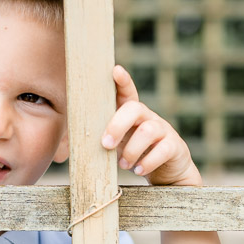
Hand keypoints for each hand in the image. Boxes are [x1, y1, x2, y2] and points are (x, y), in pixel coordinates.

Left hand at [101, 65, 201, 185]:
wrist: (167, 173)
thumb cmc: (136, 155)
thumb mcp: (119, 144)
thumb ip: (103, 138)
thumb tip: (69, 142)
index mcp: (133, 115)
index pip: (127, 93)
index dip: (123, 82)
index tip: (115, 71)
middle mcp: (149, 117)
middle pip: (135, 109)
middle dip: (117, 125)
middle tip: (106, 145)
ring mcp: (164, 130)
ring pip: (148, 131)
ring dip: (131, 150)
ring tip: (123, 165)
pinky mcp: (174, 147)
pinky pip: (162, 150)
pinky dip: (147, 162)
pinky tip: (139, 170)